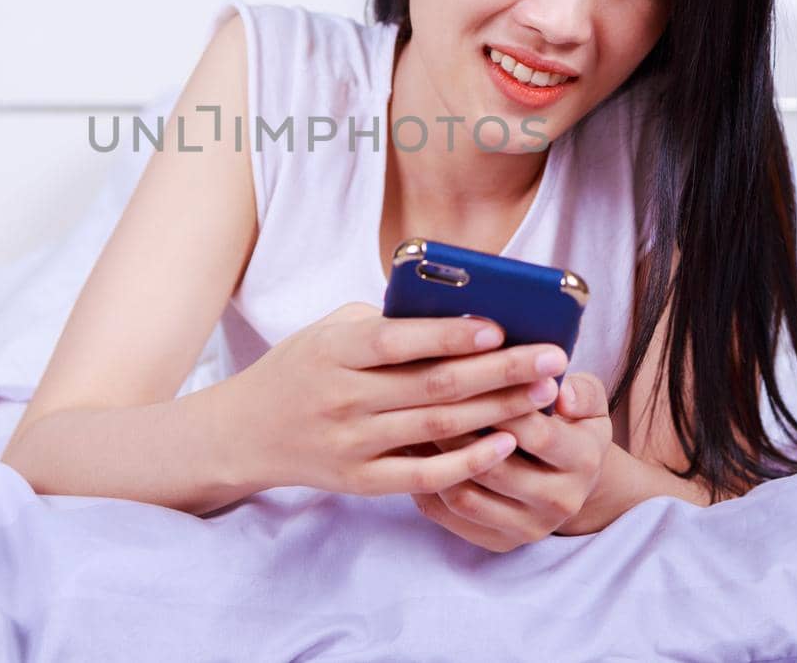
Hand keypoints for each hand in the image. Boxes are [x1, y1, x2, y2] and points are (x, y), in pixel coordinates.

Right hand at [224, 302, 572, 498]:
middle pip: (433, 385)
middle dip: (500, 371)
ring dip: (498, 410)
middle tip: (550, 358)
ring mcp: (352, 444)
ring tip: (542, 393)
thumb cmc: (301, 369)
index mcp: (334, 351)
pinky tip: (505, 443)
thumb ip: (384, 324)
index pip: (398, 342)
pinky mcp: (360, 481)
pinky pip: (423, 475)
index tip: (500, 326)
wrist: (246, 432)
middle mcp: (342, 398)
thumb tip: (456, 314)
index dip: (450, 335)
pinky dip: (467, 461)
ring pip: (438, 427)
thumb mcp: (329, 332)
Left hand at [408, 371, 612, 551]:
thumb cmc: (571, 425)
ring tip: (411, 426)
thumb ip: (579, 390)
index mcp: (583, 460)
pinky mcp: (500, 542)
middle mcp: (560, 501)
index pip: (535, 433)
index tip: (466, 375)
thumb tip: (559, 392)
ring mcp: (528, 527)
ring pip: (466, 496)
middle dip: (455, 431)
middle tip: (423, 399)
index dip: (498, 404)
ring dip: (434, 461)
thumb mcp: (587, 401)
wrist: (571, 480)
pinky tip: (412, 455)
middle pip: (494, 468)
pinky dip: (426, 487)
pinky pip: (450, 517)